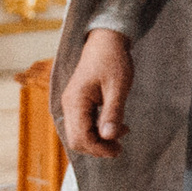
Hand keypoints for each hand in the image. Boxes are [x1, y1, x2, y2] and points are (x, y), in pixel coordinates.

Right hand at [59, 28, 131, 159]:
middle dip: (98, 147)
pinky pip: (84, 124)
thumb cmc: (113, 60)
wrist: (106, 40)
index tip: (119, 150)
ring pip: (80, 134)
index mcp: (75, 101)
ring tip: (122, 133)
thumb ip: (113, 112)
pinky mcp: (78, 103)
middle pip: (77, 140)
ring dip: (99, 140)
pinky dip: (98, 130)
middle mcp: (69, 105)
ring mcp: (72, 104)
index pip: (80, 138)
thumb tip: (109, 137)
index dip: (98, 149)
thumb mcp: (118, 87)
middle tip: (120, 147)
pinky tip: (116, 125)